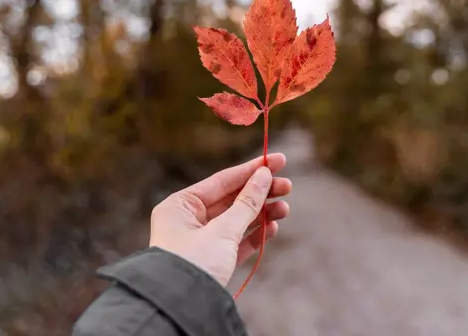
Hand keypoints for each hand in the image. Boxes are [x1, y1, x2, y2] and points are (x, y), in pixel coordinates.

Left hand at [148, 153, 290, 286]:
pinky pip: (236, 242)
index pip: (222, 181)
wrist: (180, 307)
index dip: (252, 170)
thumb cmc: (193, 263)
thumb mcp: (222, 230)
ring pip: (237, 220)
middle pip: (231, 199)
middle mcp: (188, 221)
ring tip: (285, 208)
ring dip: (262, 213)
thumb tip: (264, 176)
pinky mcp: (213, 261)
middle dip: (260, 193)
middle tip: (287, 186)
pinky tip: (273, 227)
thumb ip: (246, 203)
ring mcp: (200, 242)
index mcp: (180, 206)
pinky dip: (254, 234)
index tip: (277, 160)